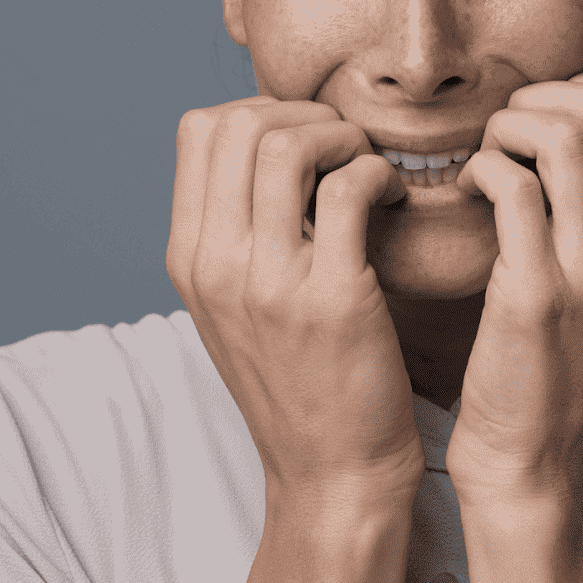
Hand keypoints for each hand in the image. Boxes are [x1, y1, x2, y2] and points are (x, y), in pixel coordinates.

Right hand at [166, 96, 425, 505]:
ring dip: (342, 137)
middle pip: (241, 123)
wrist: (331, 471)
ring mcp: (268, 282)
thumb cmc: (297, 377)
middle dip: (304, 113)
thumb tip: (263, 139)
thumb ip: (234, 227)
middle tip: (344, 146)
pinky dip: (379, 175)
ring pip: (290, 143)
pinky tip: (394, 200)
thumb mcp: (234, 302)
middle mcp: (216, 264)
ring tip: (366, 167)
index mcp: (188, 257)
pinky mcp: (332, 299)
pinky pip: (350, 188)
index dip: (261, 110)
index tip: (306, 137)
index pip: (198, 129)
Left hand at [446, 74, 582, 503]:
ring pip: (565, 135)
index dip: (582, 89)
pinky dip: (481, 170)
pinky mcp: (537, 295)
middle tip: (502, 140)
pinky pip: (515, 187)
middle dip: (539, 99)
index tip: (537, 125)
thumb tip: (564, 132)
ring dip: (508, 128)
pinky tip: (465, 195)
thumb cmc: (546, 365)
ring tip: (484, 162)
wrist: (532, 462)